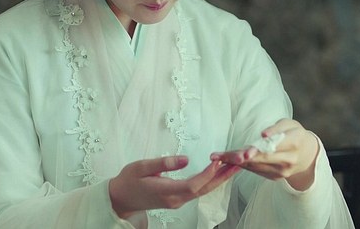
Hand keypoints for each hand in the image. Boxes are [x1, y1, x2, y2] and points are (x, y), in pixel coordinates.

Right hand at [108, 155, 240, 219]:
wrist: (121, 198)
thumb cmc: (129, 180)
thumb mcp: (142, 167)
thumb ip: (163, 163)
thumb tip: (186, 159)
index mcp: (167, 192)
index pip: (193, 185)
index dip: (208, 173)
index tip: (220, 160)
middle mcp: (175, 199)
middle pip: (204, 189)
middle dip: (222, 177)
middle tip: (239, 163)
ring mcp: (177, 201)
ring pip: (203, 191)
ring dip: (218, 178)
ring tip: (233, 165)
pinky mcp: (177, 198)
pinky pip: (197, 190)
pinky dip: (209, 180)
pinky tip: (217, 171)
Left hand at [210, 119, 319, 190]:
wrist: (306, 155)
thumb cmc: (294, 134)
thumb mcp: (289, 124)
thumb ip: (276, 128)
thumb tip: (263, 135)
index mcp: (295, 142)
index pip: (275, 146)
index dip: (259, 149)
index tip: (246, 152)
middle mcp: (289, 160)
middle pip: (261, 158)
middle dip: (239, 157)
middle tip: (220, 156)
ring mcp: (282, 171)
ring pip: (255, 166)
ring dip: (235, 162)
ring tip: (217, 157)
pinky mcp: (275, 177)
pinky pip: (256, 171)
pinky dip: (241, 165)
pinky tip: (226, 161)